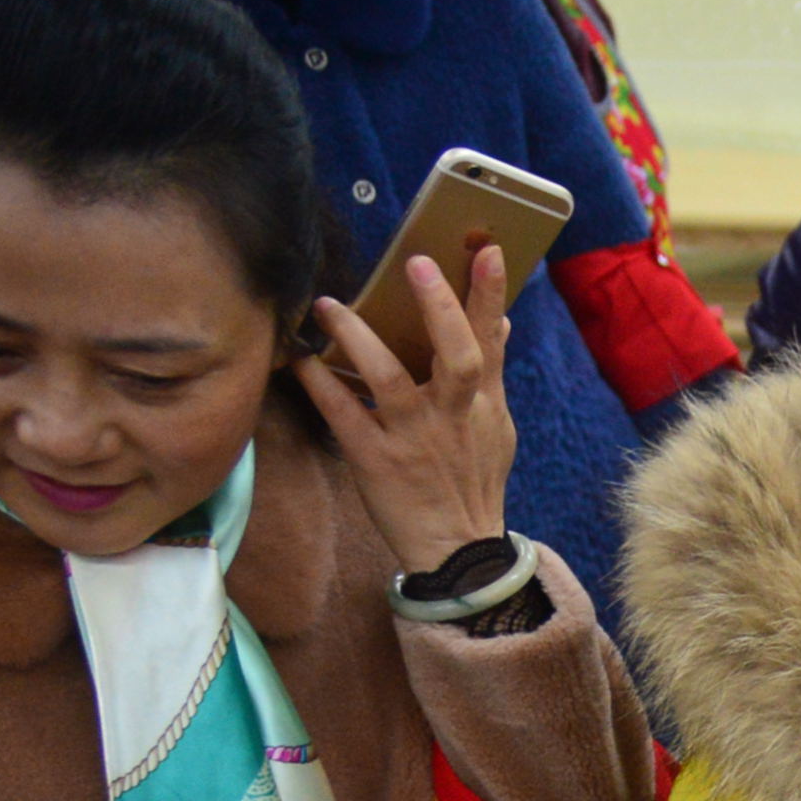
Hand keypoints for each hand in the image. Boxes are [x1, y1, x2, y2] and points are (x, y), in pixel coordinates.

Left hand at [298, 244, 518, 579]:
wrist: (458, 551)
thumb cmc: (473, 482)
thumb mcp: (496, 428)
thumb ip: (493, 374)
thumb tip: (500, 321)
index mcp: (481, 405)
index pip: (490, 341)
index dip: (490, 295)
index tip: (486, 250)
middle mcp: (452, 417)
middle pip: (457, 356)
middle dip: (441, 308)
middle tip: (418, 262)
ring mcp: (414, 439)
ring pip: (391, 381)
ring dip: (359, 338)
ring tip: (330, 305)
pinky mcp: (377, 460)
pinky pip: (344, 416)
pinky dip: (320, 384)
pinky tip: (300, 358)